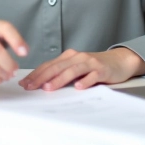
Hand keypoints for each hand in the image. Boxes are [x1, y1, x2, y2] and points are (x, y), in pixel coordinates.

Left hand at [19, 47, 144, 90]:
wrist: (119, 61)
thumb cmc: (95, 66)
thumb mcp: (76, 68)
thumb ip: (62, 73)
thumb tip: (42, 84)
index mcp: (69, 57)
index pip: (48, 65)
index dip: (35, 74)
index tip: (24, 83)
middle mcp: (77, 57)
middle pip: (57, 67)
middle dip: (42, 77)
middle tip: (30, 87)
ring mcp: (90, 63)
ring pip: (72, 70)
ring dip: (59, 79)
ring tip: (49, 88)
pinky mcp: (102, 70)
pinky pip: (92, 76)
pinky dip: (85, 81)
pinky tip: (78, 87)